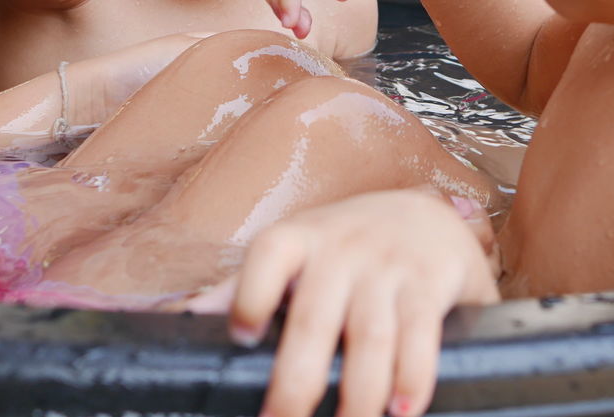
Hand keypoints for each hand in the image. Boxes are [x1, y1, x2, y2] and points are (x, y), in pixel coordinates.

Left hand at [189, 190, 498, 416]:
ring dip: (359, 395)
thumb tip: (181, 318)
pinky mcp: (430, 285)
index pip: (269, 255)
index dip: (251, 294)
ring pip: (370, 338)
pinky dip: (413, 378)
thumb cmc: (348, 244)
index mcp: (300, 238)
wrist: (432, 216)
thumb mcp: (299, 247)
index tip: (243, 337)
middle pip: (314, 320)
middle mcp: (343, 249)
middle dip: (295, 383)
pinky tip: (403, 411)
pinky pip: (420, 336)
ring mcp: (388, 267)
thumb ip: (245, 284)